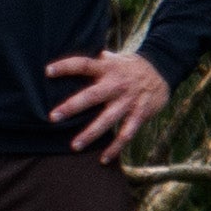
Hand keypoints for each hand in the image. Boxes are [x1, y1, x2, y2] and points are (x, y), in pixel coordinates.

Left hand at [47, 44, 171, 163]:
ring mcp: (128, 101)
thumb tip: (71, 50)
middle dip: (73, 106)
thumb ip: (95, 59)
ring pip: (108, 119)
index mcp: (107, 68)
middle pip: (93, 95)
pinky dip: (116, 148)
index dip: (67, 67)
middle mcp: (117, 84)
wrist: (163, 72)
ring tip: (74, 146)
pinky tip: (104, 159)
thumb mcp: (114, 58)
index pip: (84, 65)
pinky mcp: (140, 114)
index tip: (48, 71)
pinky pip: (126, 134)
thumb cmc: (128, 67)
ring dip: (91, 133)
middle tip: (53, 117)